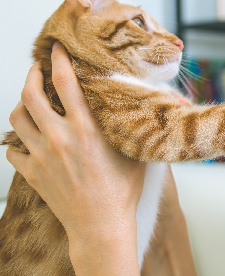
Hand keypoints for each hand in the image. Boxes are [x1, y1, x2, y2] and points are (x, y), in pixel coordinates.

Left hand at [6, 42, 145, 247]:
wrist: (101, 227)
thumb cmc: (123, 191)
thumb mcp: (137, 153)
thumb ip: (139, 125)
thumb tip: (160, 102)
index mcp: (86, 129)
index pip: (65, 82)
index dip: (59, 59)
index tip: (57, 48)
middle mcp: (59, 138)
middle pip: (31, 94)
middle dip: (31, 74)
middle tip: (38, 68)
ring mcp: (41, 156)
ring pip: (16, 118)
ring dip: (22, 103)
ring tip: (31, 100)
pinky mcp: (31, 173)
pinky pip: (12, 149)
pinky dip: (16, 140)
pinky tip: (28, 138)